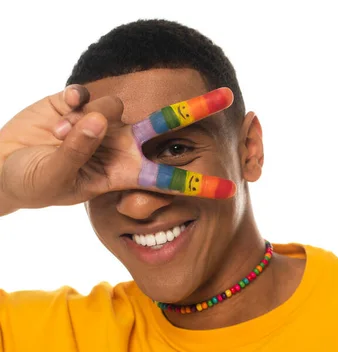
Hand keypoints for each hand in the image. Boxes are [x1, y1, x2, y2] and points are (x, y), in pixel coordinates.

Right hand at [0, 85, 235, 215]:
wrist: (2, 164)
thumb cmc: (34, 183)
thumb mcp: (56, 179)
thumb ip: (76, 152)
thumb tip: (96, 119)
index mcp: (123, 172)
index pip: (168, 178)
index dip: (199, 183)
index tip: (231, 188)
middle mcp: (121, 144)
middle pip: (166, 123)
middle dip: (197, 109)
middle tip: (228, 96)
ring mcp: (102, 121)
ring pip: (113, 106)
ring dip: (85, 122)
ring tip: (57, 137)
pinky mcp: (80, 101)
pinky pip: (83, 93)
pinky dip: (67, 105)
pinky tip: (55, 117)